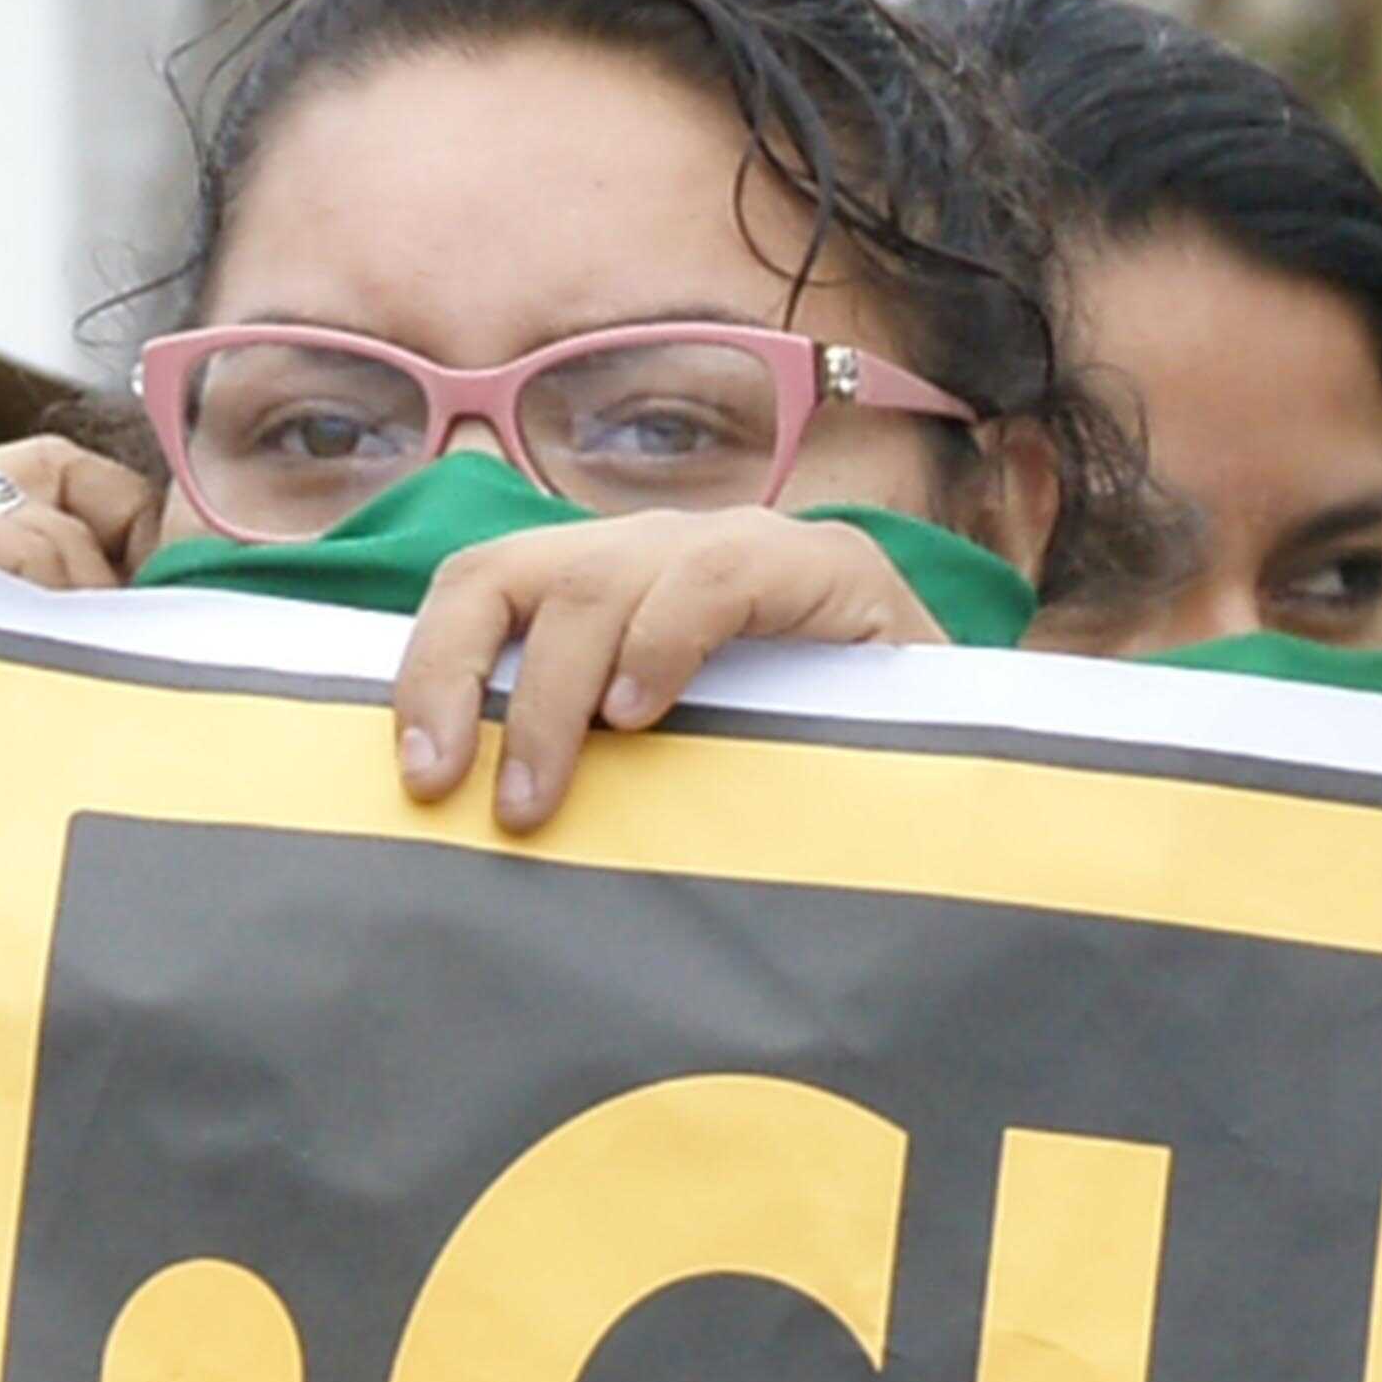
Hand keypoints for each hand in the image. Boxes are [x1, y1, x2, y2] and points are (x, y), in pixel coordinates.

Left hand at [393, 509, 958, 834]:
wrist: (961, 768)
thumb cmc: (798, 786)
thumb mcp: (666, 776)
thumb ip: (584, 778)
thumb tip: (457, 833)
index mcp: (610, 590)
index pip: (485, 587)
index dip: (432, 667)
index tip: (420, 776)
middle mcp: (662, 551)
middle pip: (517, 571)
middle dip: (464, 676)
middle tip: (459, 793)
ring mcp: (742, 547)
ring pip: (602, 578)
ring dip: (557, 693)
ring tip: (542, 796)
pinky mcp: (827, 567)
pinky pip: (720, 577)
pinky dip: (666, 641)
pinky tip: (646, 713)